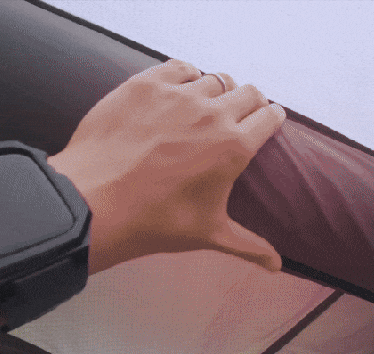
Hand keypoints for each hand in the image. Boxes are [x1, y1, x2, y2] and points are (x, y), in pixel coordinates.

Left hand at [48, 59, 285, 274]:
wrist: (95, 202)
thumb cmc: (156, 221)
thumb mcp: (209, 234)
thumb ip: (249, 246)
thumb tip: (277, 266)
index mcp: (235, 146)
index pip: (270, 116)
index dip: (271, 119)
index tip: (266, 122)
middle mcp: (213, 113)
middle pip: (248, 92)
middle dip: (249, 103)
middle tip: (237, 117)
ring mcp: (178, 95)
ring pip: (215, 79)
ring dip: (217, 91)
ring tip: (204, 106)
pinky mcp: (146, 84)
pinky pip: (180, 67)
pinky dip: (186, 76)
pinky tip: (179, 90)